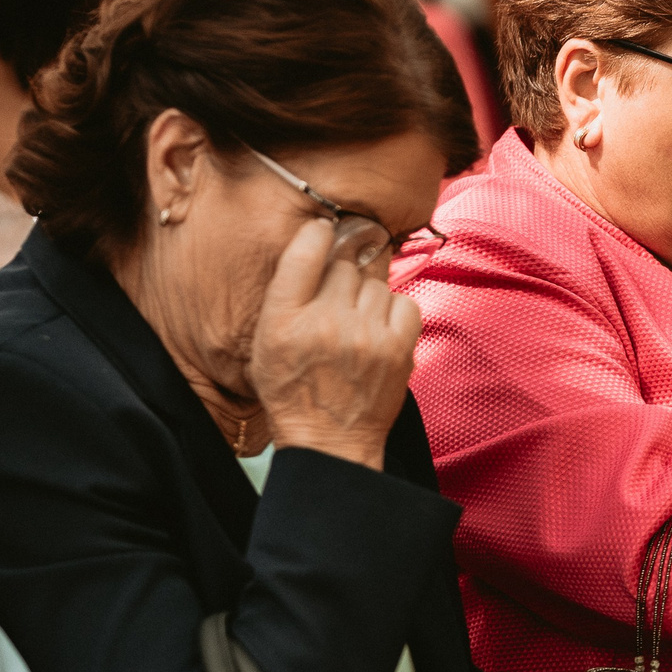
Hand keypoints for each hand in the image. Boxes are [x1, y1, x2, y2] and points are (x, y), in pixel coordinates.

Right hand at [250, 218, 419, 470]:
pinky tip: (379, 329)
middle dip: (341, 277)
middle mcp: (324, 322)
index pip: (305, 251)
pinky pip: (404, 303)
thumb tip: (320, 240)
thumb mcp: (268, 341)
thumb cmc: (294, 390)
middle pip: (345, 266)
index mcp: (283, 318)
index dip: (317, 234)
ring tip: (356, 324)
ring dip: (368, 297)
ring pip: (375, 284)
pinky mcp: (397, 350)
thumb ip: (287, 293)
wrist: (329, 440)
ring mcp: (365, 336)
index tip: (323, 231)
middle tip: (337, 303)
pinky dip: (394, 311)